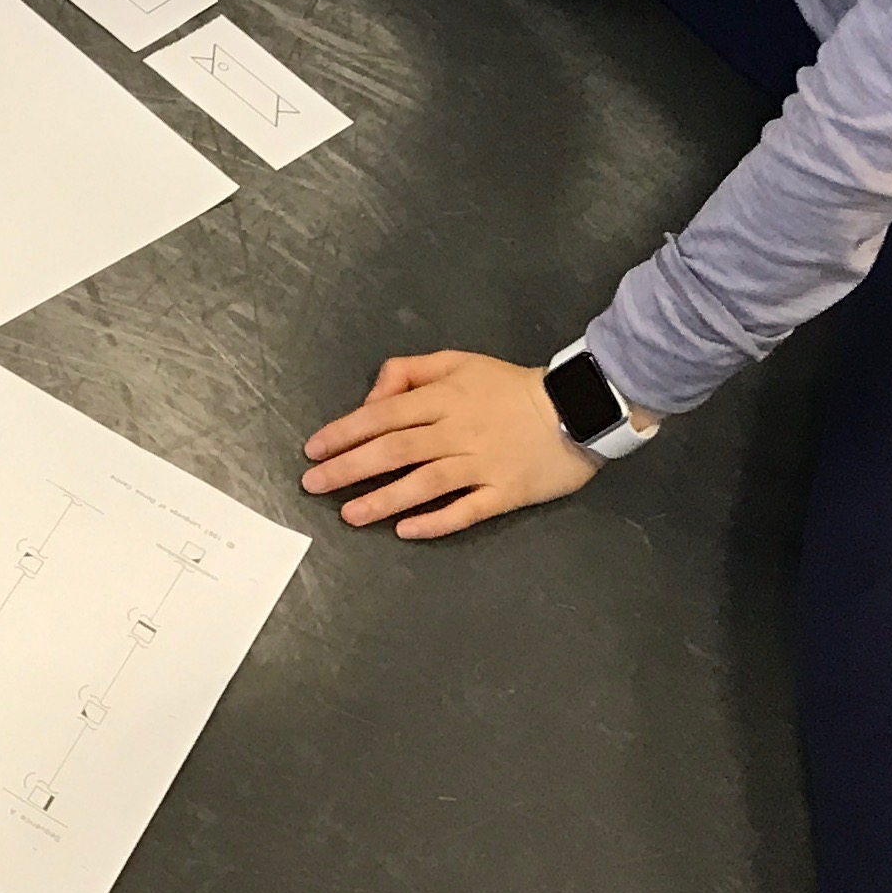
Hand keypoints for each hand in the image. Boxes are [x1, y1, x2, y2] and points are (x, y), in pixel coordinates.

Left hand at [300, 351, 607, 536]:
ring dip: (384, 499)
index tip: (314, 450)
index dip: (345, 432)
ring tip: (350, 514)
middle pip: (395, 449)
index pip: (383, 415)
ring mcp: (482, 464)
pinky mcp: (507, 493)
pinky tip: (406, 531)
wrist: (577, 407)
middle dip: (349, 468)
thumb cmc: (509, 385)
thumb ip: (409, 371)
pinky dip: (436, 521)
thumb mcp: (457, 361)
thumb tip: (373, 398)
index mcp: (443, 397)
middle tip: (314, 484)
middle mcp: (457, 431)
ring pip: (425, 483)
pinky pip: (467, 510)